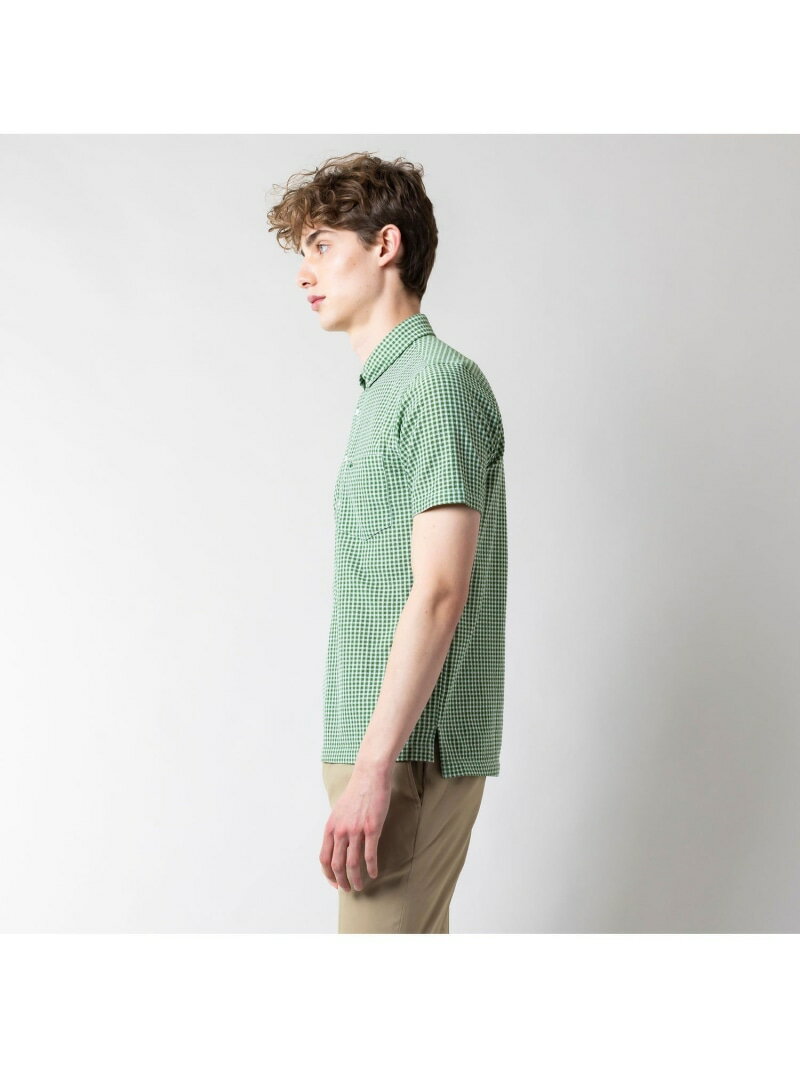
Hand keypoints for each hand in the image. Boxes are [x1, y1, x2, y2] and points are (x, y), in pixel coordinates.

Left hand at [319, 763, 392, 890]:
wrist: (369, 776)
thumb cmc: (356, 792)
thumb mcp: (339, 811)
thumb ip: (337, 828)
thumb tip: (338, 845)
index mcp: (330, 827)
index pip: (324, 858)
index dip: (328, 874)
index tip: (334, 882)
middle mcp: (340, 831)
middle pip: (337, 865)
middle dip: (341, 881)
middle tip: (347, 889)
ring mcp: (356, 830)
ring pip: (352, 863)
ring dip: (356, 879)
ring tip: (360, 886)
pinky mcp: (372, 828)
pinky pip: (370, 854)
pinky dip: (371, 868)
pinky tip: (374, 874)